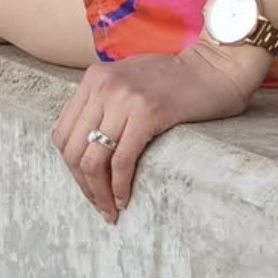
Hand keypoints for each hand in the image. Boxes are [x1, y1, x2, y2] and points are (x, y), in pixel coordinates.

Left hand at [50, 44, 253, 224]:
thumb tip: (83, 150)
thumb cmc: (175, 81)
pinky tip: (125, 198)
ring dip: (99, 193)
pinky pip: (121, 161)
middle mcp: (103, 85)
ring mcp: (124, 98)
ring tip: (111, 210)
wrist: (215, 66)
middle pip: (73, 150)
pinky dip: (119, 187)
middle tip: (98, 206)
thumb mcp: (127, 82)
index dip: (70, 168)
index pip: (62, 133)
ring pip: (93, 159)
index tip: (86, 186)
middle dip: (83, 185)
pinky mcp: (148, 112)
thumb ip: (103, 105)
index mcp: (94, 78)